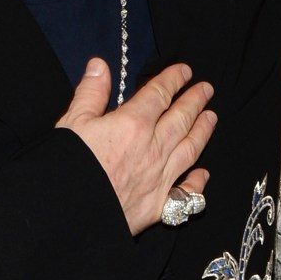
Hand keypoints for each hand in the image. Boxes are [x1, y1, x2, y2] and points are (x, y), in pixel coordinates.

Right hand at [57, 59, 215, 235]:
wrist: (68, 214)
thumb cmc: (68, 166)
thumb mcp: (73, 122)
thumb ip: (91, 92)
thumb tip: (100, 65)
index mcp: (133, 123)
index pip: (160, 94)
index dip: (173, 80)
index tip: (184, 71)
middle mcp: (153, 148)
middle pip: (181, 118)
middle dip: (195, 100)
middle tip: (207, 89)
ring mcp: (160, 177)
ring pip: (190, 149)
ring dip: (203, 131)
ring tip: (212, 118)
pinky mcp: (159, 205)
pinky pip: (187, 192)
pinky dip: (198, 181)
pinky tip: (204, 173)